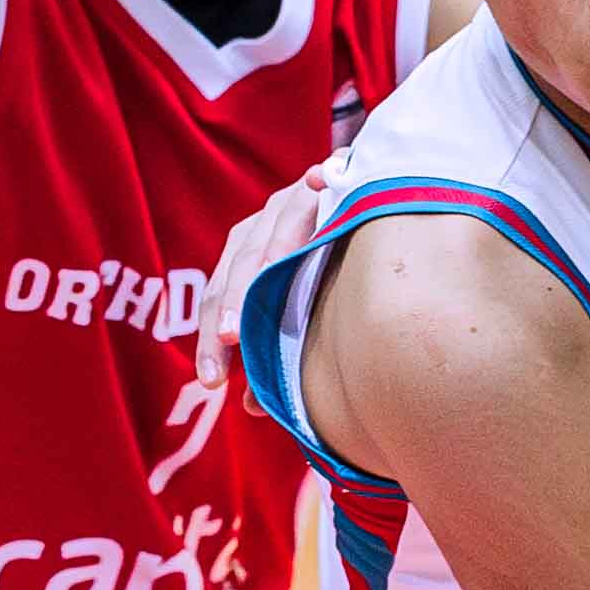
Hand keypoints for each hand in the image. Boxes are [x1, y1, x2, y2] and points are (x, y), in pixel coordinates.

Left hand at [197, 160, 342, 393]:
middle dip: (229, 309)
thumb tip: (250, 407)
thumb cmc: (342, 268)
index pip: (216, 298)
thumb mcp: (306, 309)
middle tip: (227, 343)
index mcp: (247, 255)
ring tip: (249, 312)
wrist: (379, 200)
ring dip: (260, 274)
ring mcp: (289, 201)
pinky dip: (302, 222)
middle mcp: (261, 226)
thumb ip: (276, 352)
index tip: (211, 383)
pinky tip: (303, 215)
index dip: (210, 342)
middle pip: (235, 270)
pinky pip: (305, 206)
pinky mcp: (319, 182)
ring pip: (266, 239)